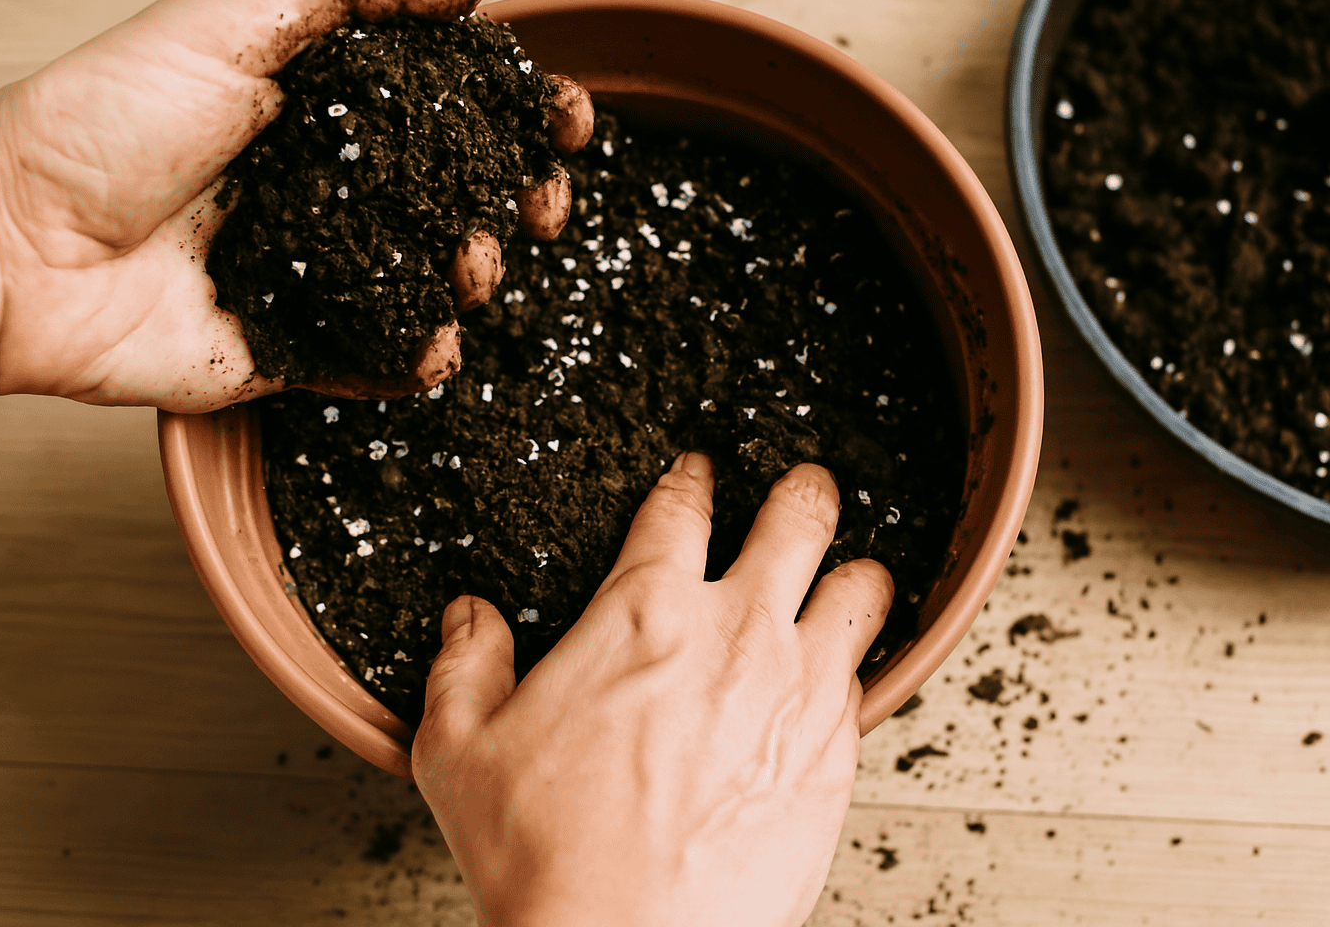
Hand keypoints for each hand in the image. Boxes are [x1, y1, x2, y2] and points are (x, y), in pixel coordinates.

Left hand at [0, 0, 592, 427]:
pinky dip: (420, 360)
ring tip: (468, 265)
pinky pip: (379, 363)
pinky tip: (433, 346)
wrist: (10, 249)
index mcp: (324, 106)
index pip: (448, 104)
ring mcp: (318, 271)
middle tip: (542, 205)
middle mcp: (331, 187)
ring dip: (477, 274)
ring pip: (434, 279)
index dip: (517, 109)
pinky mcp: (293, 349)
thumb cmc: (99, 122)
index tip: (566, 119)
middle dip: (521, 197)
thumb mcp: (227, 23)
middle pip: (462, 193)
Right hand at [412, 456, 893, 926]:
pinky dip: (857, 664)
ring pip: (860, 589)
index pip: (681, 508)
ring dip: (851, 573)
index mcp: (645, 612)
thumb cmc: (547, 856)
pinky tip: (842, 674)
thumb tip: (468, 618)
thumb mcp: (461, 750)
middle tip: (800, 488)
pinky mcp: (835, 755)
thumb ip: (465, 665)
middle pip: (798, 518)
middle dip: (801, 491)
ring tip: (846, 572)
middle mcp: (737, 633)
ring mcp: (798, 691)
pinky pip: (868, 679)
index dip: (692, 477)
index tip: (697, 473)